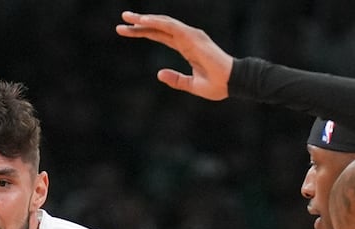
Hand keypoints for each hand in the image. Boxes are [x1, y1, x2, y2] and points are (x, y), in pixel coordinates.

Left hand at [116, 11, 233, 100]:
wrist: (232, 83)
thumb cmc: (217, 85)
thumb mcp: (192, 84)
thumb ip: (176, 80)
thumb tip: (158, 74)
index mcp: (185, 47)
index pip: (159, 36)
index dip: (142, 33)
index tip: (125, 31)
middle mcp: (186, 38)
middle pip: (158, 28)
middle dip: (139, 23)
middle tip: (122, 19)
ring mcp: (189, 35)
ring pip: (163, 23)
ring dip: (144, 20)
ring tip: (127, 17)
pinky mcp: (192, 37)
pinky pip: (171, 26)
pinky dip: (157, 22)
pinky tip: (143, 21)